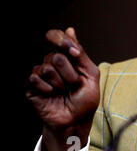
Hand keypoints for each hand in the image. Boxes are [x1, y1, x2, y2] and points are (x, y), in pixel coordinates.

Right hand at [25, 27, 99, 150]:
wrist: (76, 121)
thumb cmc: (85, 99)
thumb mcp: (90, 74)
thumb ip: (80, 53)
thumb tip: (70, 30)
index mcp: (67, 57)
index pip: (57, 36)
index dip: (62, 40)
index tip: (73, 52)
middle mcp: (52, 63)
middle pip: (56, 55)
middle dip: (69, 73)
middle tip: (74, 84)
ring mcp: (41, 74)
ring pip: (47, 68)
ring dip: (60, 83)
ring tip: (63, 91)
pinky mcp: (31, 86)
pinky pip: (35, 78)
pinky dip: (48, 88)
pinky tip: (52, 95)